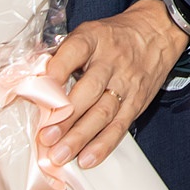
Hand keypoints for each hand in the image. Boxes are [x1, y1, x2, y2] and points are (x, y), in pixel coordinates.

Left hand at [38, 0, 189, 169]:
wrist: (157, 32)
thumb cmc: (115, 37)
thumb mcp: (89, 33)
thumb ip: (63, 55)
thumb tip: (33, 80)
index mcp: (94, 38)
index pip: (74, 51)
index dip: (56, 71)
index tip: (38, 90)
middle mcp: (111, 61)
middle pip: (89, 90)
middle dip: (66, 117)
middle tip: (47, 136)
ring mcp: (126, 83)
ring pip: (103, 113)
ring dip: (80, 137)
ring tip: (61, 154)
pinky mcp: (137, 102)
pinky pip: (120, 126)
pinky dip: (103, 145)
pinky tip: (88, 158)